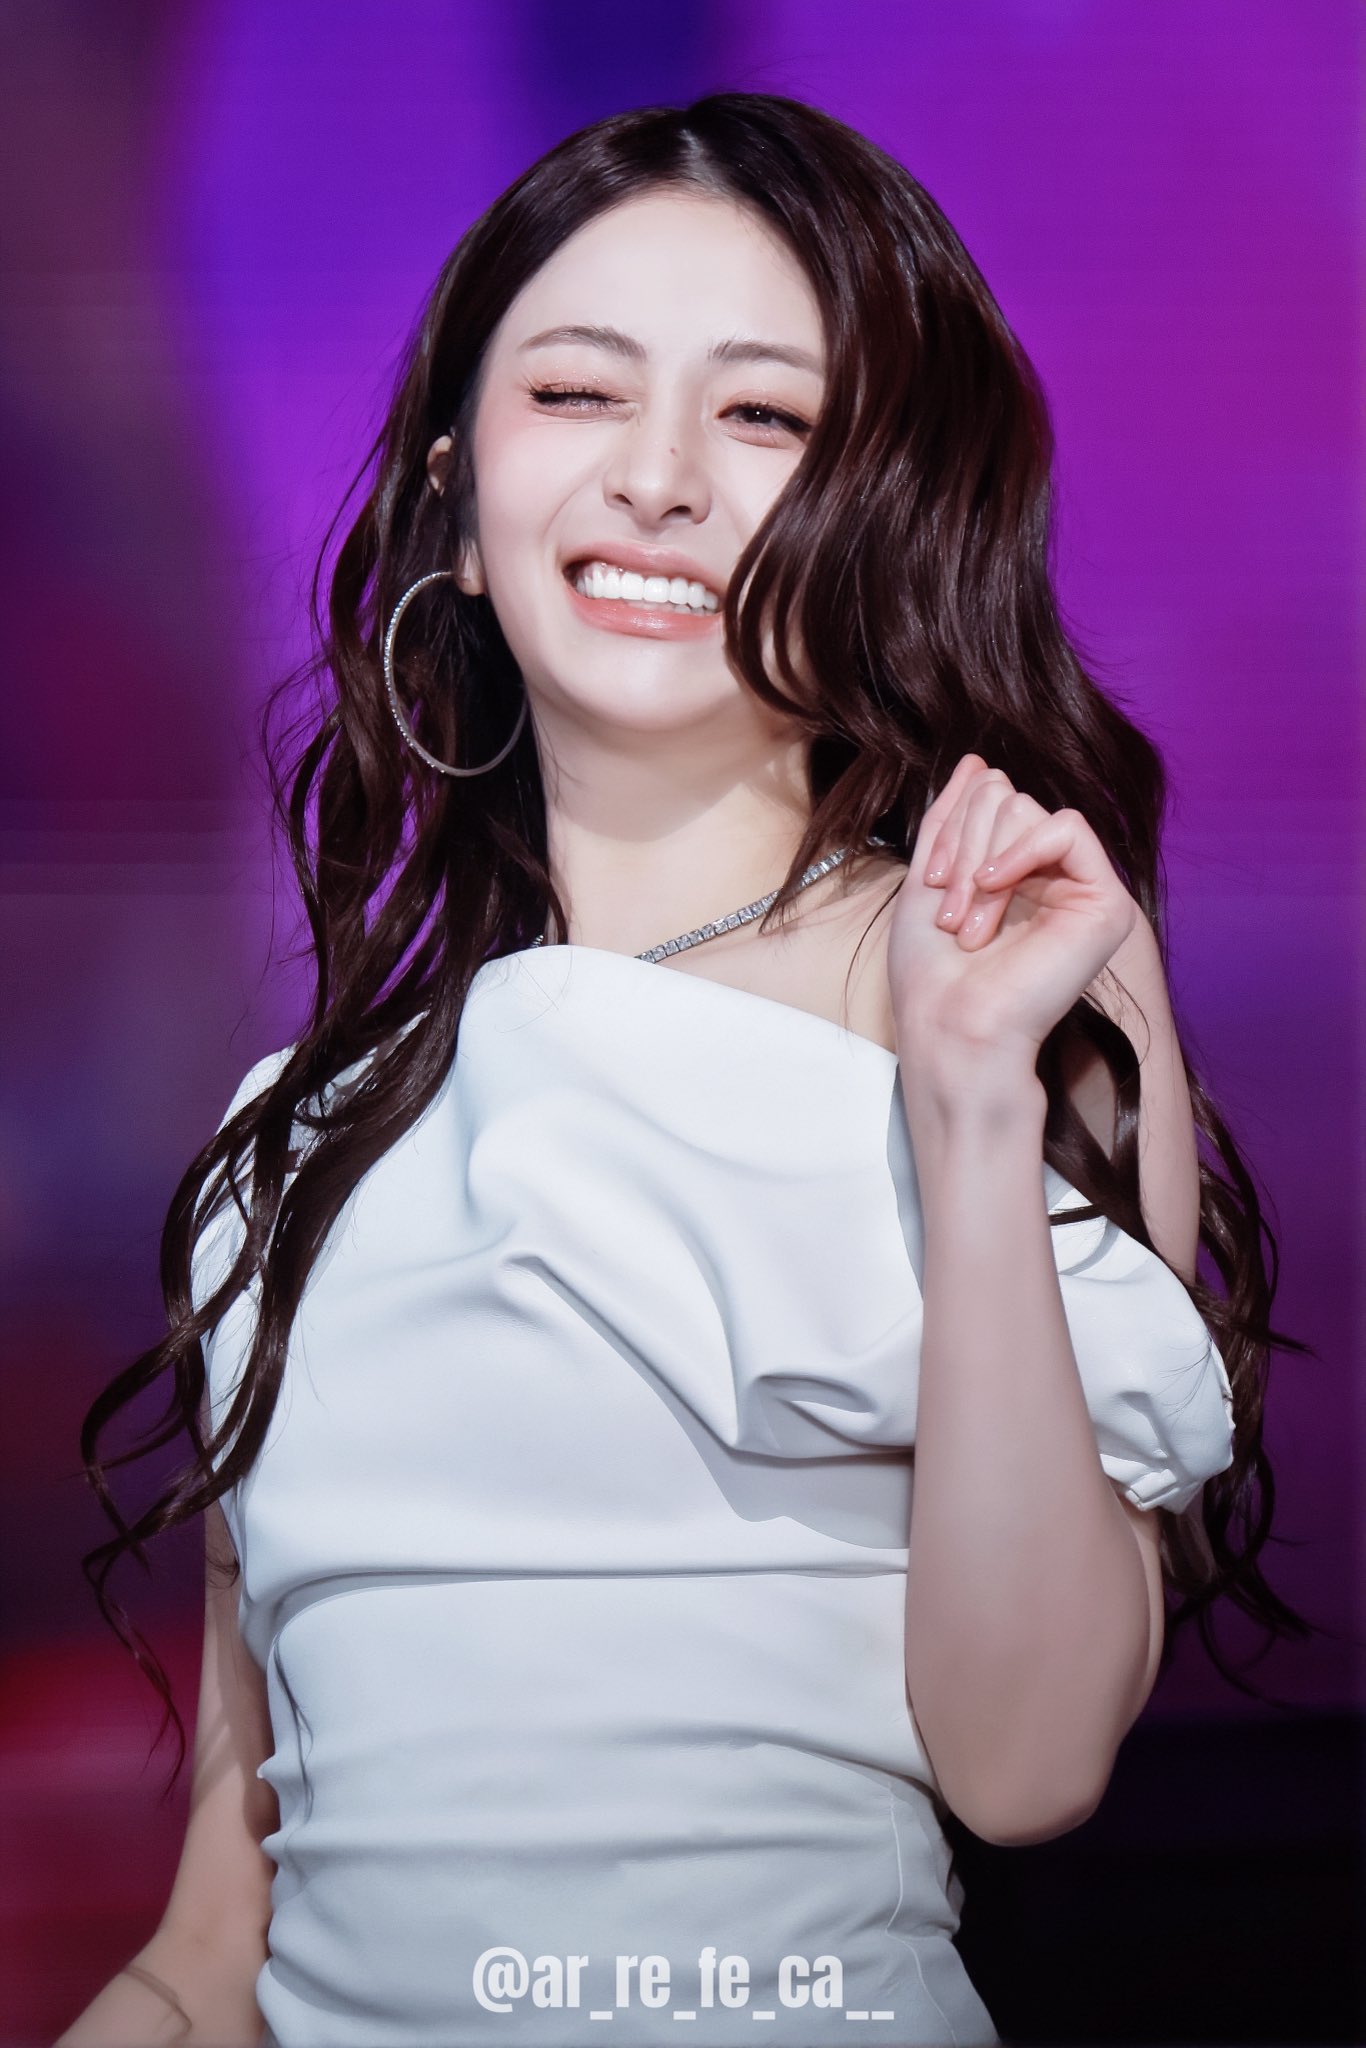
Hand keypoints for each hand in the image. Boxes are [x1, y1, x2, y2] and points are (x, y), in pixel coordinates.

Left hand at [886, 753, 1139, 1078]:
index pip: (988, 799)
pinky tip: (997, 888)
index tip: (930, 882)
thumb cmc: (933, 974)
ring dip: (981, 861)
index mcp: (1012, 872)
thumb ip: (952, 818)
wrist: (952, 1027)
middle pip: (1005, 798)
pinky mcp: (1106, 903)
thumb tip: (978, 762)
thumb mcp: (929, 879)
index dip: (951, 828)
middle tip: (950, 911)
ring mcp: (1079, 889)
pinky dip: (1022, 850)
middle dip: (963, 845)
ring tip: (971, 922)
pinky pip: (1067, 827)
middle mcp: (1050, 876)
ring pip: (1026, 809)